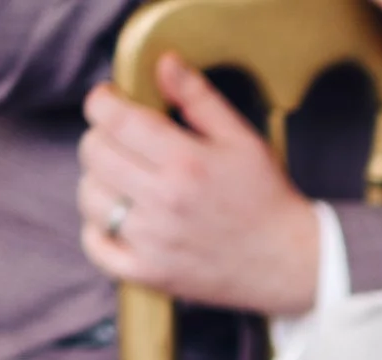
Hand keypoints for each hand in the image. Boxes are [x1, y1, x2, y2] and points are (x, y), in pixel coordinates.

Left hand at [78, 54, 320, 316]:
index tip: (108, 102)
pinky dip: (97, 231)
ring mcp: (154, 241)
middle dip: (100, 137)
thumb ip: (199, 98)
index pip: (114, 119)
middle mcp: (164, 200)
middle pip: (94, 154)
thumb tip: (164, 64)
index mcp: (186, 161)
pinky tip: (119, 220)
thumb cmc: (267, 198)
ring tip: (123, 181)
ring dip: (99, 182)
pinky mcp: (150, 273)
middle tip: (121, 141)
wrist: (290, 262)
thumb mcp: (242, 139)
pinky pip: (96, 247)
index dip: (102, 102)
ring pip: (90, 197)